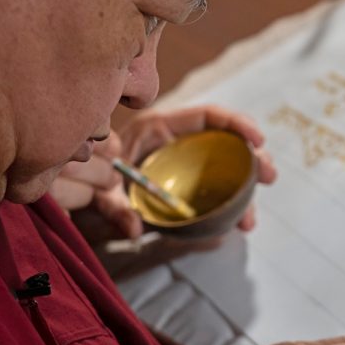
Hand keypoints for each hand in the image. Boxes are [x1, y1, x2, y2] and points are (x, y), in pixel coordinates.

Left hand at [50, 105, 276, 237]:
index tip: (258, 140)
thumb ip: (114, 209)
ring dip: (244, 194)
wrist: (74, 190)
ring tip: (249, 222)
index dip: (236, 123)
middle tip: (269, 178)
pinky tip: (237, 226)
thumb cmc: (85, 180)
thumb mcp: (97, 194)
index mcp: (158, 129)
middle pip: (226, 144)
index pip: (206, 115)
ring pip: (225, 172)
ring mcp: (184, 166)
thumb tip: (135, 229)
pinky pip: (214, 193)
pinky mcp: (186, 187)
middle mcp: (176, 145)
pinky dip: (229, 209)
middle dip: (253, 160)